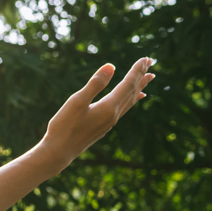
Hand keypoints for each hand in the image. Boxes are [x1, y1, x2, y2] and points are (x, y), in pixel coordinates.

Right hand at [39, 58, 154, 168]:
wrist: (59, 152)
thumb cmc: (64, 126)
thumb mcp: (77, 102)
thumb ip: (95, 84)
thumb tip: (111, 66)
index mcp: (109, 107)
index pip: (128, 84)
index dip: (137, 70)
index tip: (146, 58)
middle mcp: (114, 114)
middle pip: (132, 91)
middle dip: (141, 76)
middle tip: (151, 62)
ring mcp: (110, 121)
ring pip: (130, 100)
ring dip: (139, 87)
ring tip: (148, 78)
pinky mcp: (104, 126)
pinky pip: (124, 108)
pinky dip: (132, 99)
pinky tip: (133, 99)